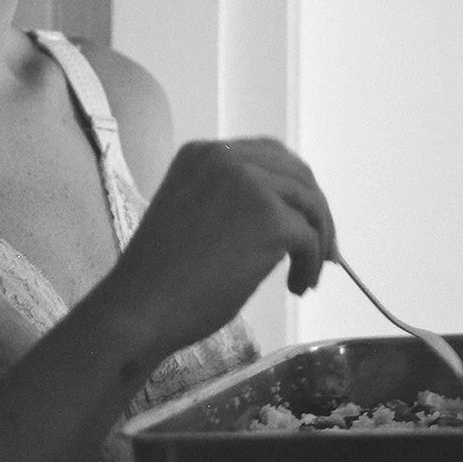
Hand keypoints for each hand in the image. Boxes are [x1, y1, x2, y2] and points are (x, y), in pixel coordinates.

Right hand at [100, 138, 337, 359]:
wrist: (140, 308)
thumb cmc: (159, 277)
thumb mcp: (191, 212)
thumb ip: (229, 199)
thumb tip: (284, 213)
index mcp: (202, 153)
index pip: (268, 155)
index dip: (292, 189)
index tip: (303, 221)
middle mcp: (225, 158)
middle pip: (297, 173)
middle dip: (315, 212)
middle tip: (322, 250)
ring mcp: (249, 185)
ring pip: (310, 204)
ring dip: (319, 241)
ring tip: (307, 275)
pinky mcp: (269, 218)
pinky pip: (310, 238)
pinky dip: (311, 265)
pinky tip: (296, 286)